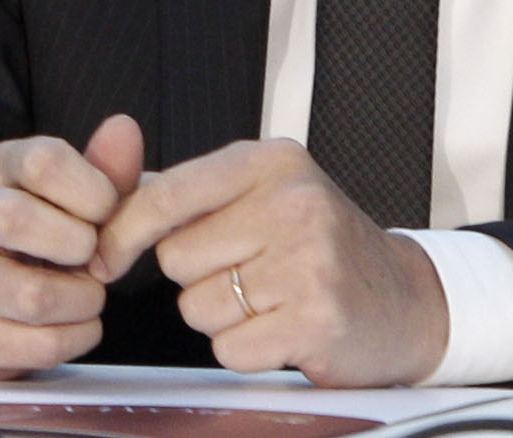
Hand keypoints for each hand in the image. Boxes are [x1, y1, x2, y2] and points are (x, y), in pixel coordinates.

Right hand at [0, 113, 148, 373]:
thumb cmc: (53, 232)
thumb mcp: (81, 195)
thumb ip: (106, 168)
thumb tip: (124, 127)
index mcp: (1, 169)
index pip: (42, 161)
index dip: (93, 192)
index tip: (106, 212)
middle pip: (13, 219)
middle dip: (75, 246)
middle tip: (91, 257)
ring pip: (31, 296)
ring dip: (82, 301)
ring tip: (86, 294)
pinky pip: (37, 344)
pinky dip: (74, 338)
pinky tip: (72, 323)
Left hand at [96, 139, 448, 388]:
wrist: (408, 300)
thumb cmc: (324, 247)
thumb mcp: (265, 193)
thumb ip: (190, 192)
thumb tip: (106, 199)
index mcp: (270, 162)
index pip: (164, 195)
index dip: (122, 232)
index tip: (105, 255)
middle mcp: (293, 204)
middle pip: (176, 259)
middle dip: (199, 278)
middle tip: (251, 274)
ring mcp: (309, 262)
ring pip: (198, 307)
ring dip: (224, 317)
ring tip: (272, 300)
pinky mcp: (317, 319)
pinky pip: (231, 348)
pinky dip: (248, 350)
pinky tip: (284, 329)